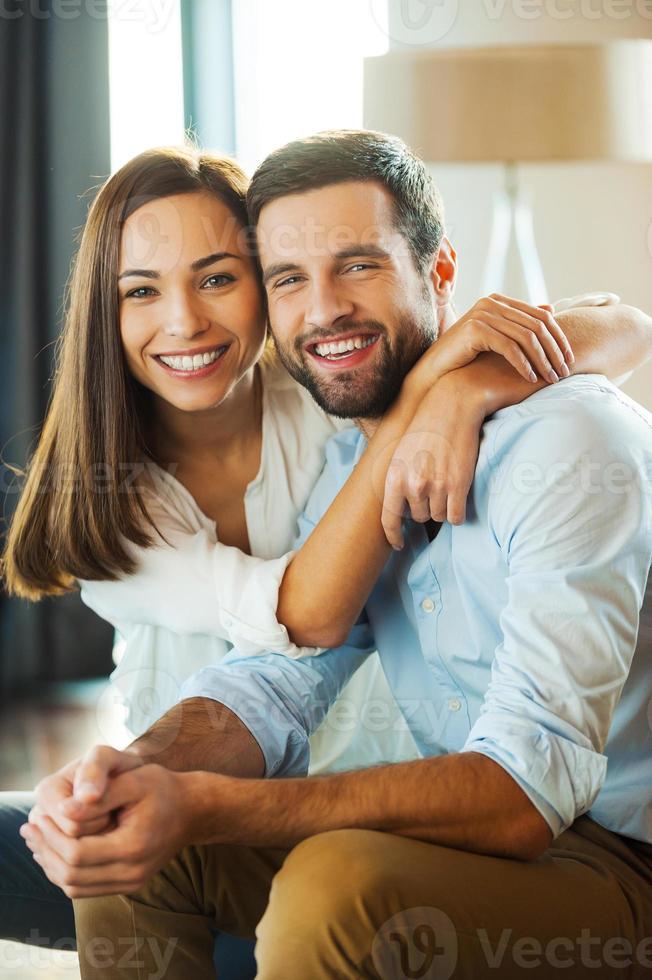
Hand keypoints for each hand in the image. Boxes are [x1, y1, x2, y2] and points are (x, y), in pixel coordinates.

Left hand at [20, 762, 191, 897]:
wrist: (191, 810)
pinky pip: (85, 888)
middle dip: (45, 850)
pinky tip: (53, 851)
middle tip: (30, 826)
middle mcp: (133, 873)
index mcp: (134, 847)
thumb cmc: (163, 788)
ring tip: (36, 838)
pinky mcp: (127, 885)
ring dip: (50, 864)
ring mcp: (131, 883)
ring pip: (74, 887)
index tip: (38, 815)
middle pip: (71, 875)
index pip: (77, 853)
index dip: (52, 836)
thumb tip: (64, 810)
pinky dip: (64, 872)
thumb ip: (101, 793)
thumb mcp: (136, 779)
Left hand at [382, 374, 486, 545]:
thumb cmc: (426, 428)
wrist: (452, 406)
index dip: (393, 535)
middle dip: (426, 508)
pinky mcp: (458, 486)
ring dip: (444, 507)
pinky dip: (458, 512)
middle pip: (419, 517)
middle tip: (435, 486)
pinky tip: (459, 496)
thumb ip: (398, 480)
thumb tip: (400, 507)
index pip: (388, 519)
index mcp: (394, 477)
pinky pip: (456, 516)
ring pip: (439, 517)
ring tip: (447, 482)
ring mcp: (436, 486)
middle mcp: (413, 485)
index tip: (399, 544)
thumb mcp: (400, 452)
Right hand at [404, 294, 572, 399]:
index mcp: (499, 301)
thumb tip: (550, 310)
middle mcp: (491, 303)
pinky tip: (530, 379)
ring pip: (526, 337)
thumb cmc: (466, 358)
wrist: (434, 371)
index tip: (569, 360)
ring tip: (551, 379)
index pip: (542, 316)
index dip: (559, 338)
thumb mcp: (497, 338)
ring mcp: (482, 314)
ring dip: (542, 360)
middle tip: (564, 373)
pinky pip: (509, 347)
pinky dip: (523, 364)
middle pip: (537, 326)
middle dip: (554, 351)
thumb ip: (520, 324)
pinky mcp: (475, 329)